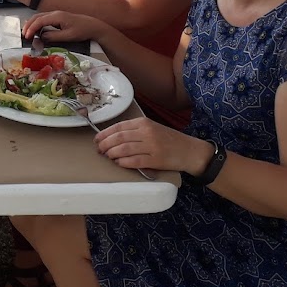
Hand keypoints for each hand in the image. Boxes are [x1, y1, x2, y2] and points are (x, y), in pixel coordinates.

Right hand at [22, 10, 109, 44]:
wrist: (93, 26)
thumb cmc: (82, 31)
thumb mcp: (68, 36)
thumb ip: (53, 37)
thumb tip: (41, 37)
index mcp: (57, 16)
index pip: (39, 21)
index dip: (31, 28)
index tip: (27, 37)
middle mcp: (55, 13)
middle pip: (37, 17)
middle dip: (28, 25)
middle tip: (24, 35)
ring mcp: (56, 15)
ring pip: (39, 17)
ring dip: (32, 24)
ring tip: (27, 33)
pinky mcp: (58, 18)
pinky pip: (44, 19)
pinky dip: (37, 24)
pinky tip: (36, 31)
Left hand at [94, 117, 213, 173]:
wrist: (189, 150)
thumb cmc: (169, 140)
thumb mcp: (152, 128)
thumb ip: (134, 131)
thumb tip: (111, 137)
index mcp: (144, 122)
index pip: (118, 127)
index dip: (104, 134)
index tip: (97, 140)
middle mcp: (147, 132)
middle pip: (118, 138)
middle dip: (105, 145)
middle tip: (100, 150)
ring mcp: (152, 146)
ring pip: (124, 149)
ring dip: (112, 154)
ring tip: (108, 157)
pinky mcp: (156, 160)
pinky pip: (134, 161)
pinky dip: (123, 162)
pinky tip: (119, 163)